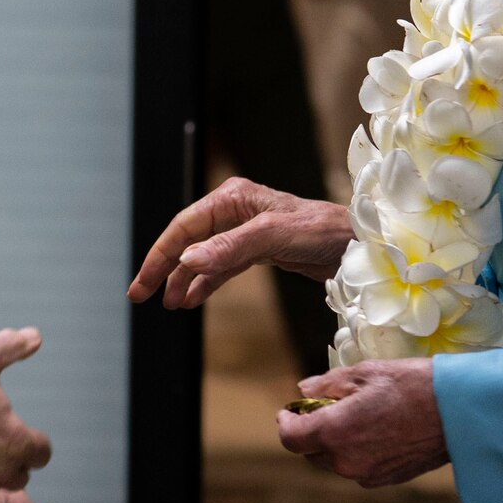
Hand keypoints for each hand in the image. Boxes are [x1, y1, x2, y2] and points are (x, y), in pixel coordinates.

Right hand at [127, 176, 352, 309]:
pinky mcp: (259, 250)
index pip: (184, 227)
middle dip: (164, 268)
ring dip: (184, 279)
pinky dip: (206, 283)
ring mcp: (246, 231)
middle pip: (188, 240)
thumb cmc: (324, 231)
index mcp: (234, 198)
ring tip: (169, 303)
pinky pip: (222, 267)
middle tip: (140, 295)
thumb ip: (230, 248)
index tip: (142, 285)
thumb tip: (187, 262)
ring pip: (202, 256)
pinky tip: (192, 298)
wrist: (361, 245)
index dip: (160, 256)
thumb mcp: (275, 237)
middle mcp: (236, 211)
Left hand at [276, 357, 447, 487]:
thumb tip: (303, 390)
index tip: (290, 410)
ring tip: (355, 416)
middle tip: (325, 407)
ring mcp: (366, 474)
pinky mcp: (386, 480)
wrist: (458, 412)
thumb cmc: (412, 385)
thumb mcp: (365, 373)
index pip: (290, 438)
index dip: (286, 423)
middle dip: (311, 431)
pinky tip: (375, 431)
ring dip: (335, 442)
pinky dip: (356, 452)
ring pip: (335, 462)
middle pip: (311, 452)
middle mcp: (346, 460)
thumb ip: (328, 385)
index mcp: (334, 431)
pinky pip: (358, 468)